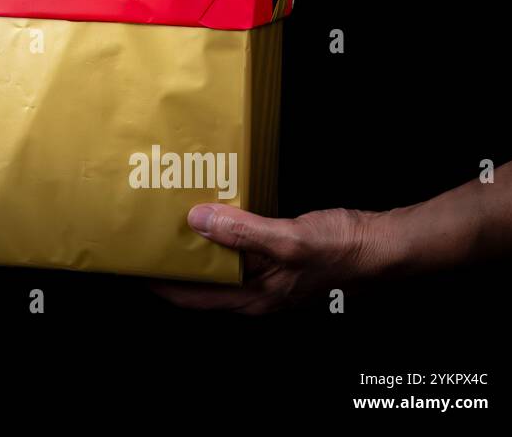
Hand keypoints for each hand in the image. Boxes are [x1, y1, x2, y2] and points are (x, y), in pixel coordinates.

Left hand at [151, 204, 394, 314]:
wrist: (381, 244)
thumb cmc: (342, 250)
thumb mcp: (290, 239)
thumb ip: (243, 231)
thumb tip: (197, 221)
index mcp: (253, 298)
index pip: (190, 296)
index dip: (158, 281)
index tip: (130, 262)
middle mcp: (254, 292)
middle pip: (199, 282)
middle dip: (171, 262)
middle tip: (144, 235)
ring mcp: (265, 276)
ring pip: (217, 264)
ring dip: (194, 246)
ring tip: (167, 221)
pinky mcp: (274, 257)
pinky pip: (235, 248)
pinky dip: (218, 233)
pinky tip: (209, 213)